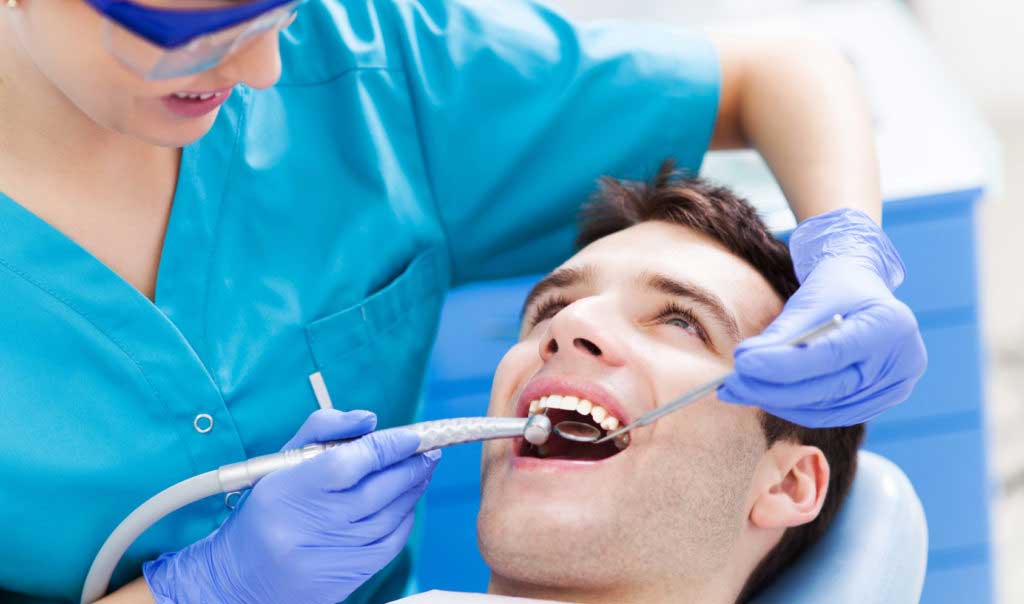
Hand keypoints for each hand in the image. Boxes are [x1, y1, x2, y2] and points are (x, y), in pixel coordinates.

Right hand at [143, 409, 439, 603]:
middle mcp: (310, 525)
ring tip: (422, 470)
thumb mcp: (280, 462)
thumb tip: (370, 420)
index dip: (389, 446)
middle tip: (429, 451)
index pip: (351, 462)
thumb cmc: (265, 510)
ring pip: (390, 516)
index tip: (411, 436)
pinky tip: (406, 504)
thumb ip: (325, 429)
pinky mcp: (344, 577)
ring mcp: (330, 555)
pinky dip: (404, 520)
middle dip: (412, 466)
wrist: (238, 578)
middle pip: (379, 490)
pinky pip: (390, 544)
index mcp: (289, 489)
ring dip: (414, 489)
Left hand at [718, 209, 926, 427]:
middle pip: (827, 389)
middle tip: (728, 385)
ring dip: (776, 403)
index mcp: (890, 324)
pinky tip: (763, 397)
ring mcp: (895, 387)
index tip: (742, 365)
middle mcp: (902, 362)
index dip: (783, 364)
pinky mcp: (880, 402)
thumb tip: (745, 363)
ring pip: (825, 409)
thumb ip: (783, 332)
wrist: (861, 289)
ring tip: (737, 390)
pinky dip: (793, 408)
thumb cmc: (834, 287)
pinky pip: (829, 414)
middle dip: (771, 389)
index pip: (830, 354)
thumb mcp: (810, 298)